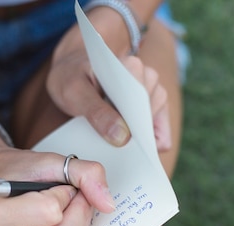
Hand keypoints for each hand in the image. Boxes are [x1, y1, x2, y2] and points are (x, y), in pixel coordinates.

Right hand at [0, 146, 115, 225]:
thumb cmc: (21, 169)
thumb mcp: (53, 160)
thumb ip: (87, 174)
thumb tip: (108, 205)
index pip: (51, 212)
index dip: (65, 194)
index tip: (59, 184)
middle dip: (75, 213)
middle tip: (69, 196)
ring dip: (70, 225)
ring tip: (58, 207)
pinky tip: (50, 223)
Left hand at [47, 32, 171, 150]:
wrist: (73, 74)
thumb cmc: (73, 78)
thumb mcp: (74, 93)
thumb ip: (97, 113)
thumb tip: (123, 137)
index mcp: (132, 67)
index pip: (141, 101)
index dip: (131, 125)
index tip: (117, 141)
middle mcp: (149, 78)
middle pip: (149, 119)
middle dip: (131, 137)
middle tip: (107, 144)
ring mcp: (155, 95)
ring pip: (155, 131)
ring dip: (136, 143)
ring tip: (111, 140)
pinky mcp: (156, 112)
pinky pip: (161, 139)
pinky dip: (145, 148)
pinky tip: (126, 148)